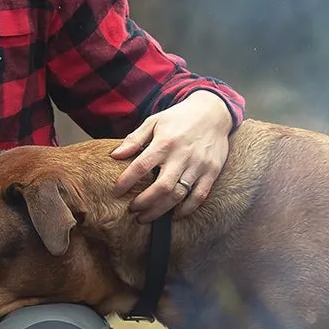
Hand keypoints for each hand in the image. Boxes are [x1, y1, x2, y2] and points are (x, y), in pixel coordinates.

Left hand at [110, 90, 232, 223]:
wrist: (213, 112)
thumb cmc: (178, 118)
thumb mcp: (154, 121)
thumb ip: (134, 139)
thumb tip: (114, 155)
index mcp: (164, 142)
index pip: (141, 166)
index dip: (126, 181)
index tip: (116, 192)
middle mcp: (182, 155)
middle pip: (161, 187)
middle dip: (144, 202)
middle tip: (133, 209)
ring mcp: (198, 165)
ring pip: (179, 195)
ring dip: (160, 210)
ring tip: (146, 216)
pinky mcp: (211, 172)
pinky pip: (199, 196)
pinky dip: (186, 209)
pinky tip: (173, 214)